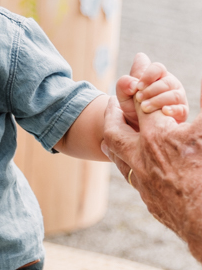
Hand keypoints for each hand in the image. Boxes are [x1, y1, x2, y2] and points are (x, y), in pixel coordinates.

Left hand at [102, 93, 201, 260]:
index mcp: (157, 137)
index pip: (140, 103)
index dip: (139, 84)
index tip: (138, 70)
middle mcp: (141, 158)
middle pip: (114, 130)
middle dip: (113, 113)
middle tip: (114, 101)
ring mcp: (142, 181)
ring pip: (117, 156)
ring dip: (116, 139)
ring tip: (118, 129)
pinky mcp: (148, 200)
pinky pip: (130, 177)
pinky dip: (129, 163)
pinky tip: (137, 162)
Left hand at [116, 53, 187, 127]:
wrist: (139, 127)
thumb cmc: (133, 106)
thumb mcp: (124, 95)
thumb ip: (124, 84)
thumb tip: (133, 83)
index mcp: (157, 76)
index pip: (157, 68)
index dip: (148, 75)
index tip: (138, 87)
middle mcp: (170, 85)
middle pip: (167, 82)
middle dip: (151, 90)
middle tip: (139, 99)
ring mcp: (178, 98)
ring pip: (174, 95)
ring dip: (158, 101)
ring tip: (144, 108)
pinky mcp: (181, 112)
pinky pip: (181, 109)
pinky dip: (172, 109)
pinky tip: (163, 111)